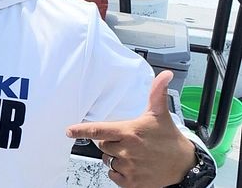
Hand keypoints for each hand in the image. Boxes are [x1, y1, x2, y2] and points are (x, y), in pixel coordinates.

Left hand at [66, 71, 196, 187]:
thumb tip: (164, 75)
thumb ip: (156, 93)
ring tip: (133, 154)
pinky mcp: (132, 182)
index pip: (99, 130)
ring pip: (108, 160)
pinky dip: (119, 171)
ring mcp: (129, 167)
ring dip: (116, 157)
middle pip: (102, 145)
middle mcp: (127, 150)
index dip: (81, 130)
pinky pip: (114, 175)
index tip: (69, 130)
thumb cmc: (169, 139)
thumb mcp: (160, 114)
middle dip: (110, 142)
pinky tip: (133, 166)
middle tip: (126, 141)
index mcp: (129, 132)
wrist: (184, 165)